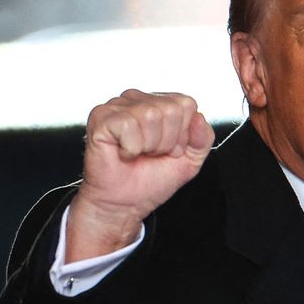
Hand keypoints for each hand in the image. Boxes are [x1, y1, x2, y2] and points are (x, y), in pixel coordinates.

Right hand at [67, 89, 214, 260]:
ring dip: (148, 145)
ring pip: (151, 115)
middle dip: (166, 141)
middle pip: (171, 110)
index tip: (168, 150)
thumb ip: (203, 139)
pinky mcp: (101, 117)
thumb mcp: (189, 161)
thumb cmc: (149, 181)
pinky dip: (130, 148)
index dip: (182, 134)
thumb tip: (199, 119)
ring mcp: (118, 106)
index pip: (187, 104)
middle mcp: (138, 100)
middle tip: (151, 153)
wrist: (124, 203)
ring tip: (137, 153)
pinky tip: (123, 152)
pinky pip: (129, 125)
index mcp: (159, 104)